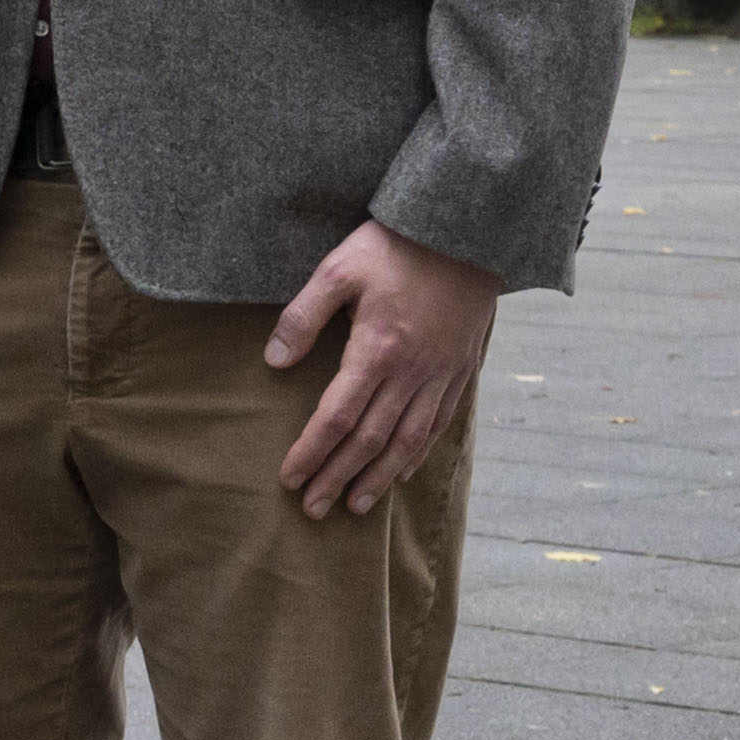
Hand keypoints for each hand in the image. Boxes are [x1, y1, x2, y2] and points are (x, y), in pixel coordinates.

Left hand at [263, 218, 498, 518]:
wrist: (466, 231)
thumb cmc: (394, 247)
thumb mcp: (338, 270)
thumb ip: (302, 317)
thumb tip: (274, 362)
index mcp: (376, 350)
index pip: (336, 417)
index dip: (311, 452)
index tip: (289, 478)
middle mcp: (411, 372)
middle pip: (369, 440)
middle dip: (338, 477)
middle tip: (313, 509)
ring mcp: (440, 374)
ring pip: (407, 441)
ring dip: (378, 477)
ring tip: (354, 505)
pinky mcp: (461, 369)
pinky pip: (438, 423)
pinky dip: (417, 453)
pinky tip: (401, 471)